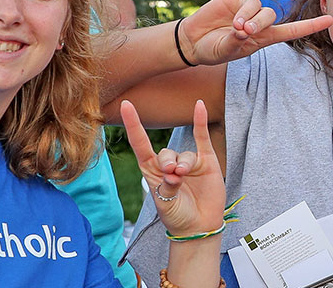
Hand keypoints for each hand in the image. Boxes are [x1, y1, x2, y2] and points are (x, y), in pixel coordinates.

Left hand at [121, 100, 225, 235]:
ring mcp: (187, 162)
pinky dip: (200, 121)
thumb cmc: (177, 216)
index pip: (140, 144)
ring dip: (183, 164)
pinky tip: (199, 106)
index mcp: (151, 172)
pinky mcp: (206, 162)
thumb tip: (176, 172)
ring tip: (184, 177)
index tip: (126, 105)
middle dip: (167, 162)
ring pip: (183, 154)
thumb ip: (168, 187)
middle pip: (164, 153)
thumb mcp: (165, 204)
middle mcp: (168, 164)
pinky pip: (201, 138)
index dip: (133, 125)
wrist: (199, 226)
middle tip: (172, 175)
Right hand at [178, 0, 332, 65]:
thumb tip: (243, 29)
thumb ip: (236, 41)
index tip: (330, 19)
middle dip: (257, 23)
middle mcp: (259, 21)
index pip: (293, 31)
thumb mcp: (226, 51)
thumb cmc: (214, 50)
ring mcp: (246, 7)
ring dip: (245, 13)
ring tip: (232, 25)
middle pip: (270, 14)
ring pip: (255, 3)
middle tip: (241, 31)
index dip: (311, 25)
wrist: (194, 41)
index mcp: (265, 38)